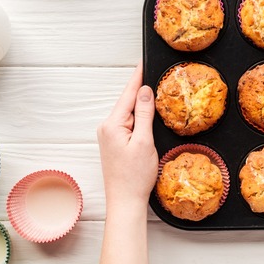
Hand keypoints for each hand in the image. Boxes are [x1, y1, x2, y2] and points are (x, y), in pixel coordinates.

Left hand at [97, 64, 158, 207]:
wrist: (125, 201)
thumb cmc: (135, 176)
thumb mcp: (144, 142)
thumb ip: (144, 114)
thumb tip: (145, 91)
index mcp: (112, 124)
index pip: (128, 94)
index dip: (138, 76)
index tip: (144, 61)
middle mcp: (107, 127)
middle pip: (128, 101)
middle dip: (142, 89)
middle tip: (156, 74)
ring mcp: (109, 135)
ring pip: (129, 113)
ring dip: (141, 104)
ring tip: (155, 90)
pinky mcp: (114, 143)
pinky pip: (128, 123)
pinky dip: (138, 117)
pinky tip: (148, 114)